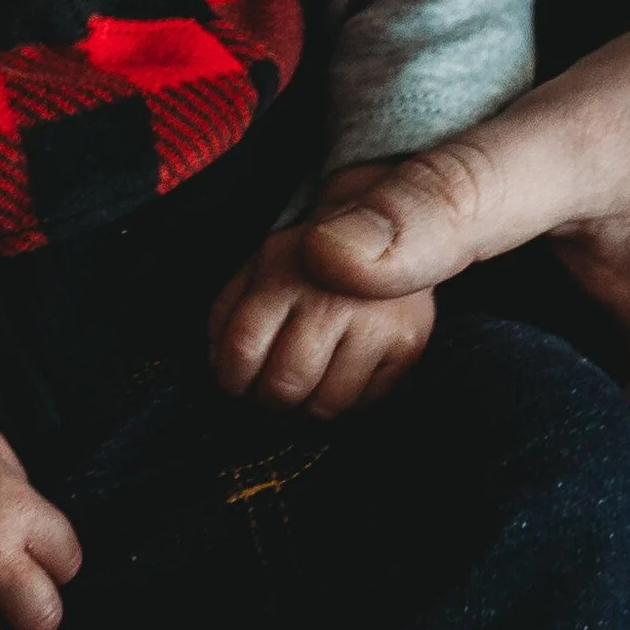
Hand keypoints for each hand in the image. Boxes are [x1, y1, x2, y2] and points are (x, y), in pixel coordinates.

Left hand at [208, 172, 435, 411]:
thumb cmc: (312, 256)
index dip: (231, 377)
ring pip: (326, 404)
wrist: (384, 225)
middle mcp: (333, 297)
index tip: (234, 380)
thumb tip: (220, 361)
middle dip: (268, 396)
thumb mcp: (260, 264)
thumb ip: (230, 310)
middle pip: (286, 384)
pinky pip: (366, 403)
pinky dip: (348, 398)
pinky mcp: (409, 344)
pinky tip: (342, 369)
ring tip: (308, 378)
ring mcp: (376, 322)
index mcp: (285, 272)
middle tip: (271, 386)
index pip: (244, 348)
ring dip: (308, 402)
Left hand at [295, 0, 629, 525]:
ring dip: (493, 437)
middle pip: (573, 523)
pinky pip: (598, 417)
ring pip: (582, 470)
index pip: (584, 555)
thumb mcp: (582, 133)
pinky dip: (527, 391)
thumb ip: (456, 196)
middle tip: (362, 439)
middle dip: (463, 487)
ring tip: (395, 398)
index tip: (376, 505)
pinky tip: (464, 348)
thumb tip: (320, 257)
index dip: (476, 544)